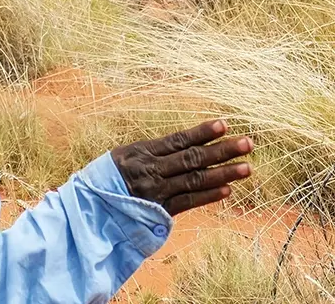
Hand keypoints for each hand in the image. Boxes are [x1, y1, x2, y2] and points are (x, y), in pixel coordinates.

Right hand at [110, 120, 253, 215]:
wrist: (87, 208)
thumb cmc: (104, 179)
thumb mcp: (121, 157)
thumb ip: (148, 152)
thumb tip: (178, 146)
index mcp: (141, 152)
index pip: (177, 140)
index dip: (202, 133)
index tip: (224, 125)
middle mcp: (150, 170)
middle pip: (192, 159)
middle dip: (222, 151)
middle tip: (248, 144)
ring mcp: (156, 192)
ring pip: (195, 180)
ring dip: (223, 174)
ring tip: (247, 167)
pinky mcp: (158, 212)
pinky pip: (187, 202)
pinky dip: (207, 196)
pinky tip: (227, 190)